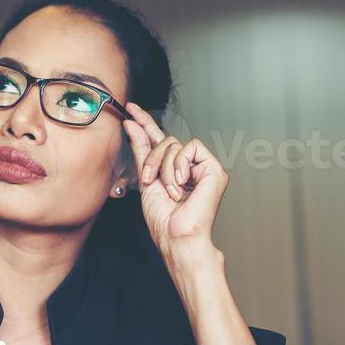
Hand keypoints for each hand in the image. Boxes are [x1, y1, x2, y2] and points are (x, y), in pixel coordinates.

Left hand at [121, 101, 229, 261]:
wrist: (176, 236)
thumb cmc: (163, 219)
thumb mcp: (146, 179)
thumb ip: (142, 151)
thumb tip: (133, 125)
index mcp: (174, 170)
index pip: (159, 140)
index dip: (145, 122)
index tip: (130, 108)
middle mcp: (190, 167)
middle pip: (165, 141)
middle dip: (151, 159)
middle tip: (148, 180)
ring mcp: (203, 167)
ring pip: (175, 144)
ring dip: (164, 168)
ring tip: (169, 191)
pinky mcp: (214, 169)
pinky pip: (189, 148)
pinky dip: (179, 166)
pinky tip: (181, 185)